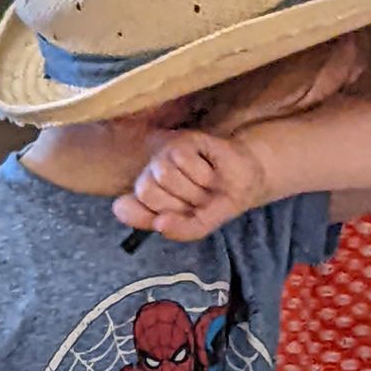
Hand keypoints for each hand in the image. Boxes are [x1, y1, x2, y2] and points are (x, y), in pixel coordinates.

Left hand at [113, 128, 267, 240]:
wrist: (245, 182)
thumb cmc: (216, 203)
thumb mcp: (198, 226)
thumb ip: (179, 230)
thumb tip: (160, 224)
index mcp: (145, 198)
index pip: (125, 209)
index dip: (153, 217)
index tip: (170, 220)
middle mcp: (150, 175)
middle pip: (145, 191)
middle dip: (178, 202)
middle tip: (196, 200)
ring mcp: (165, 155)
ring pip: (165, 174)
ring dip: (193, 187)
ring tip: (206, 186)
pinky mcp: (184, 140)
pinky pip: (183, 159)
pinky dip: (201, 171)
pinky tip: (210, 169)